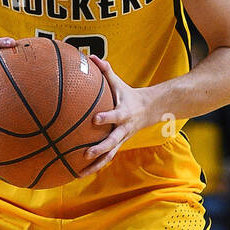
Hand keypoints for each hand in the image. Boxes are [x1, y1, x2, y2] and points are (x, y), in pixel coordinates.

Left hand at [78, 55, 154, 176]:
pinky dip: (95, 167)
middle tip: (85, 153)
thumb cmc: (127, 94)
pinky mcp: (118, 146)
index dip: (107, 118)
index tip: (95, 119)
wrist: (148, 110)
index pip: (116, 116)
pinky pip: (107, 159)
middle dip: (100, 148)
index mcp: (124, 113)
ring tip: (80, 172)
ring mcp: (121, 140)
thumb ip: (105, 70)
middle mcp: (123, 129)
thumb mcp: (118, 82)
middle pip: (112, 141)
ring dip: (96, 164)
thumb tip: (90, 57)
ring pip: (109, 155)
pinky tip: (80, 173)